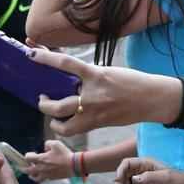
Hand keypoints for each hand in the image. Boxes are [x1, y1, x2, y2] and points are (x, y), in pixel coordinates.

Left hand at [24, 139, 73, 181]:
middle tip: (21, 166)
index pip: (27, 158)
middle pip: (27, 170)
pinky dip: (41, 177)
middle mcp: (41, 168)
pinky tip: (43, 173)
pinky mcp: (51, 178)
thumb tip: (45, 148)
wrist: (73, 165)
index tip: (31, 154)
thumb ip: (47, 143)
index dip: (27, 155)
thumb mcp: (56, 143)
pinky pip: (43, 179)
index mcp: (41, 159)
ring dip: (31, 174)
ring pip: (34, 177)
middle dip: (23, 167)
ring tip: (31, 173)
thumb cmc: (64, 154)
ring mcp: (46, 174)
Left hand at [31, 46, 178, 132]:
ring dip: (52, 119)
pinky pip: (74, 129)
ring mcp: (93, 112)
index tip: (31, 53)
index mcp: (95, 75)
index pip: (65, 63)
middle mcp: (91, 95)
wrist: (152, 98)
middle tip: (42, 97)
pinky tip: (65, 122)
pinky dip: (66, 127)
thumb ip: (89, 75)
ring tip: (52, 114)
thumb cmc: (132, 82)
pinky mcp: (97, 124)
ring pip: (62, 123)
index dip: (45, 58)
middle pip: (56, 105)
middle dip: (43, 103)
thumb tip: (70, 77)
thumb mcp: (108, 71)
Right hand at [114, 157, 183, 183]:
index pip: (126, 163)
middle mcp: (141, 171)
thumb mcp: (165, 177)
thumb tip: (134, 179)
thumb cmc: (177, 179)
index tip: (118, 182)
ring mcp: (141, 181)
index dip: (120, 171)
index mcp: (145, 163)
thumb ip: (150, 176)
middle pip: (123, 175)